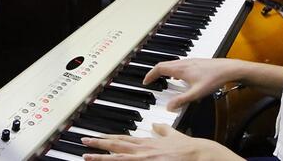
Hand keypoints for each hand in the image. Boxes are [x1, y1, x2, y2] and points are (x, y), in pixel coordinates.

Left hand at [80, 123, 242, 160]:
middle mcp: (143, 150)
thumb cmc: (188, 148)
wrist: (199, 154)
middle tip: (83, 142)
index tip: (96, 138)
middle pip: (116, 146)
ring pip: (118, 158)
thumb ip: (163, 130)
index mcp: (147, 142)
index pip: (122, 139)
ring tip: (87, 157)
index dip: (108, 138)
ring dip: (101, 158)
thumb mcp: (173, 135)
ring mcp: (145, 160)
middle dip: (98, 145)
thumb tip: (156, 125)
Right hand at [143, 58, 241, 110]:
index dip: (150, 75)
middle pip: (163, 64)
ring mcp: (190, 61)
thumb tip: (168, 107)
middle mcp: (183, 63)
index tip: (146, 82)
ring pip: (171, 64)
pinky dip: (172, 70)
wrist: (228, 69)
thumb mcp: (196, 93)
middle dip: (155, 73)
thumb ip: (182, 100)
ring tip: (161, 79)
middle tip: (150, 81)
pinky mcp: (195, 62)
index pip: (159, 68)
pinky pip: (178, 64)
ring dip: (163, 70)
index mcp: (181, 69)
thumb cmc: (214, 79)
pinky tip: (178, 77)